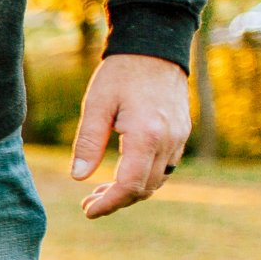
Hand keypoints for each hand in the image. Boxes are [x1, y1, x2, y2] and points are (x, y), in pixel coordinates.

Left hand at [69, 53, 191, 219]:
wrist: (156, 48)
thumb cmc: (122, 74)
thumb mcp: (97, 105)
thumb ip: (88, 142)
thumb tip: (78, 178)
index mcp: (146, 136)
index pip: (130, 185)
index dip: (109, 203)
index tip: (88, 211)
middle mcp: (168, 141)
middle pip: (145, 188)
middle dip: (117, 201)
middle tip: (89, 203)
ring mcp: (179, 138)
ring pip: (158, 180)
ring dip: (131, 191)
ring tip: (100, 192)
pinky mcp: (182, 133)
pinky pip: (166, 166)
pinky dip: (145, 177)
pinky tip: (123, 174)